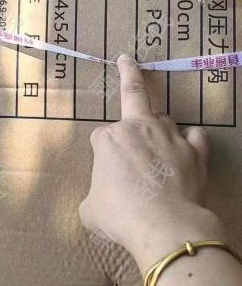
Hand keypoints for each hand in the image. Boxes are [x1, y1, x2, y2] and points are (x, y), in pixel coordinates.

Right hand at [79, 54, 223, 273]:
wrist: (163, 226)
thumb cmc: (121, 216)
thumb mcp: (90, 210)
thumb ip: (94, 196)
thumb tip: (99, 202)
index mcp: (108, 139)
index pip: (100, 136)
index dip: (101, 153)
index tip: (104, 171)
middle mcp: (138, 128)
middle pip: (133, 94)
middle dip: (129, 72)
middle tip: (127, 60)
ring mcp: (169, 136)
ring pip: (164, 118)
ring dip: (159, 127)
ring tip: (159, 146)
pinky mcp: (194, 150)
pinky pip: (195, 135)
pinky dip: (191, 140)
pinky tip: (188, 148)